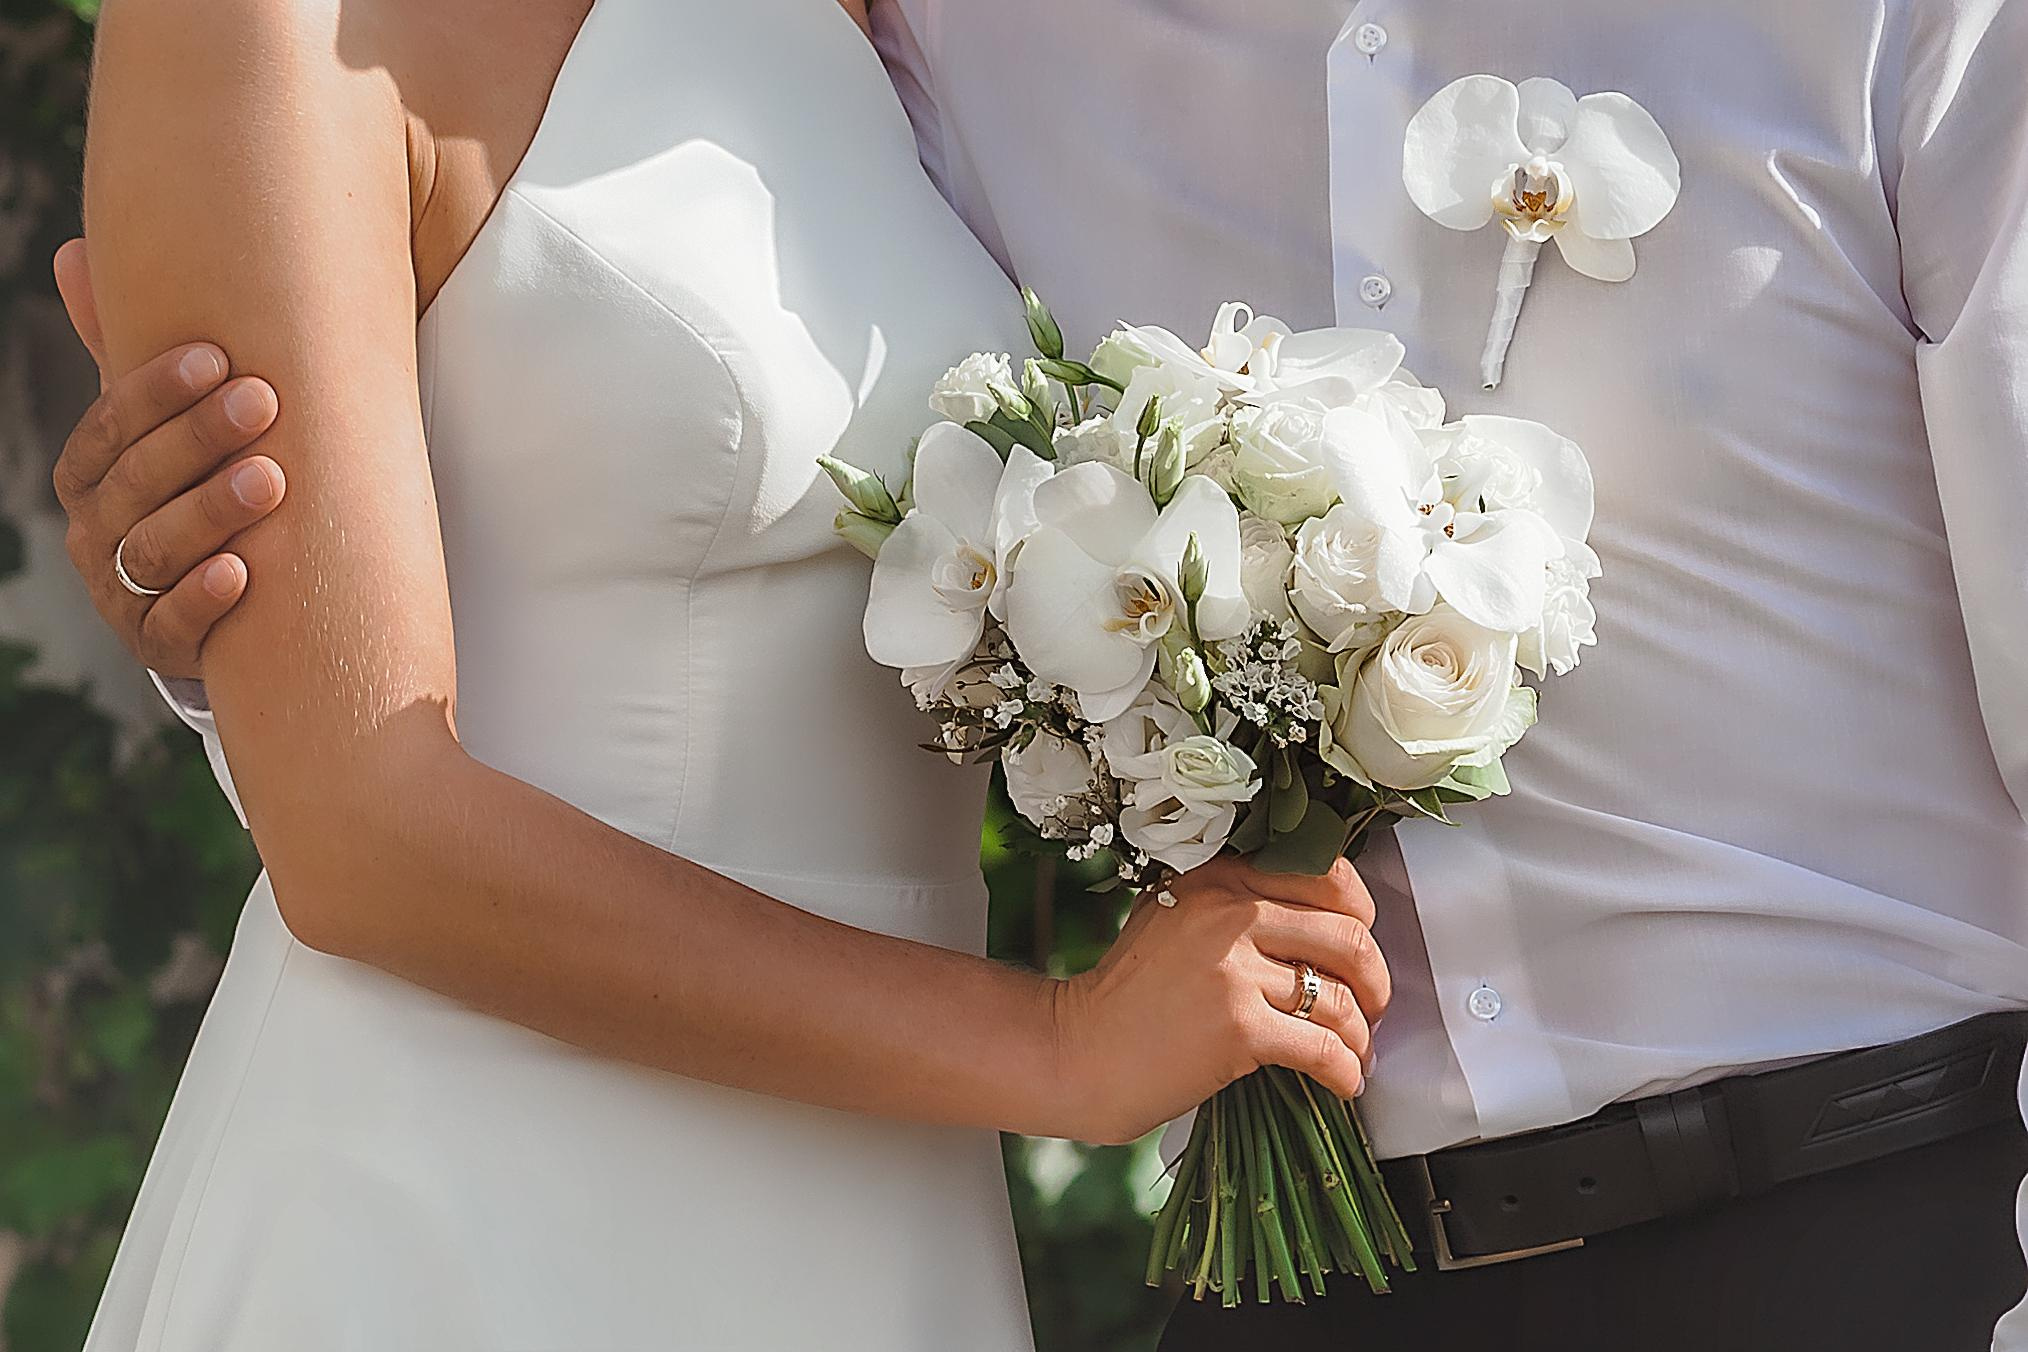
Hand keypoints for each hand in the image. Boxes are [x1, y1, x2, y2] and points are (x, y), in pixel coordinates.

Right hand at [50, 238, 284, 677]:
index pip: (108, 427)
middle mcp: (95, 534)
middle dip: (196, 439)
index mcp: (90, 476)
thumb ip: (129, 352)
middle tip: (261, 401)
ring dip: (211, 511)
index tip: (215, 356)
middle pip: (135, 483)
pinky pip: (172, 628)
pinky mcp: (159, 648)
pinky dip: (204, 601)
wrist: (232, 602)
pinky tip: (243, 573)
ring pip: (153, 550)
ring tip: (270, 479)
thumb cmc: (201, 488)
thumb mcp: (170, 426)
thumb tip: (73, 251)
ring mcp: (122, 594)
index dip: (153, 392)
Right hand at [1051, 855, 1390, 1145]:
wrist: (1078, 1050)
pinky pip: (1323, 1047)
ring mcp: (1234, 969)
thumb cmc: (1128, 996)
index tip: (1360, 950)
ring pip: (1341, 996)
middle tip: (1372, 1008)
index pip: (1327, 877)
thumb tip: (1322, 922)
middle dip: (1376, 981)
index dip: (1362, 918)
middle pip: (1348, 937)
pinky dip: (1345, 1071)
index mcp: (1219, 876)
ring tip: (1355, 1052)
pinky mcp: (1238, 1027)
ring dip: (1361, 1034)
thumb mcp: (1175, 917)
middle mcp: (1229, 911)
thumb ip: (1235, 903)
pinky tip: (1343, 1083)